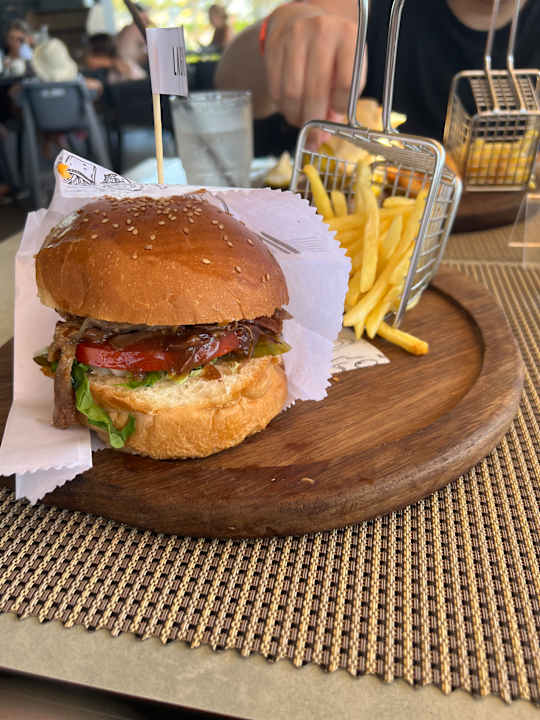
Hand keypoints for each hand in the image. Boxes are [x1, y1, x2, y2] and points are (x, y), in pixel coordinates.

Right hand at [264, 3, 364, 128]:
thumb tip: (321, 138)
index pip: (346, 84)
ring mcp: (296, 36)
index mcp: (348, 37)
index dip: (339, 106)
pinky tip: (290, 105)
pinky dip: (282, 105)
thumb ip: (340, 103)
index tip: (335, 113)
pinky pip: (276, 88)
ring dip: (295, 115)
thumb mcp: (347, 70)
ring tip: (300, 119)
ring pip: (292, 93)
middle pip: (315, 91)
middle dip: (313, 120)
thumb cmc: (331, 53)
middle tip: (313, 132)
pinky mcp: (274, 45)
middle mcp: (323, 32)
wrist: (303, 20)